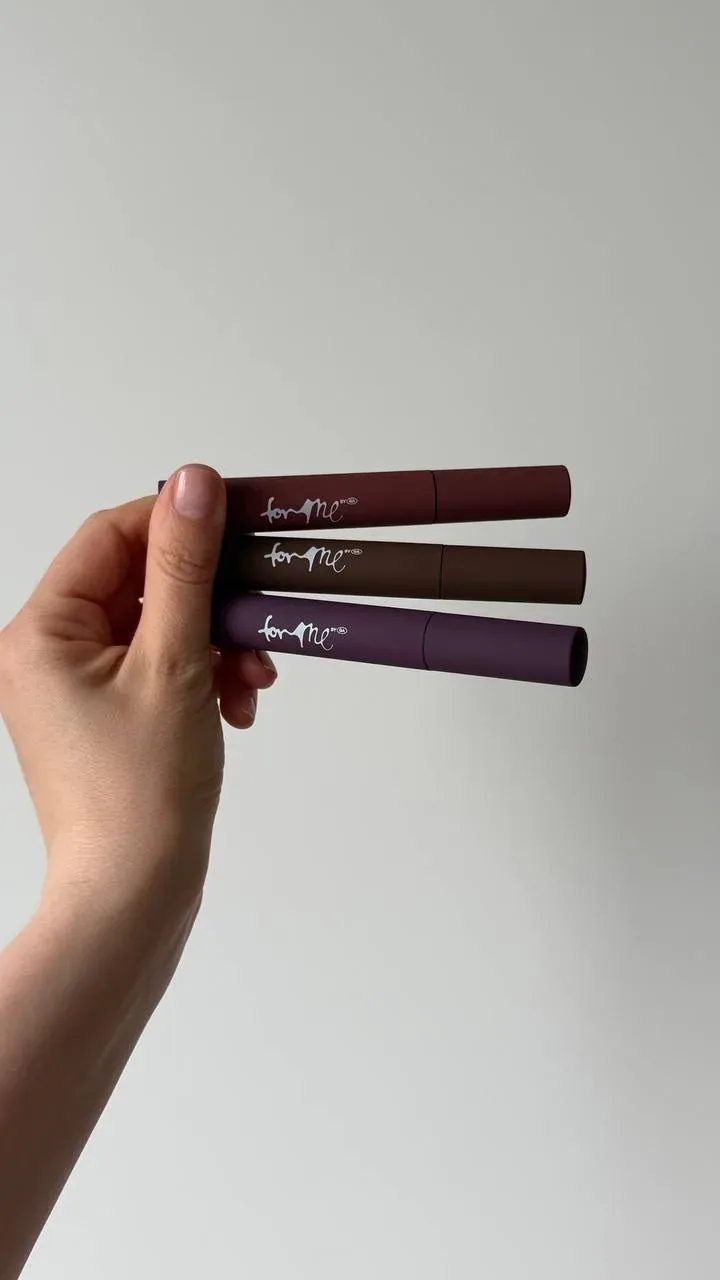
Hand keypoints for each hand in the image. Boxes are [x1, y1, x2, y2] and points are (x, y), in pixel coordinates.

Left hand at [0, 464, 276, 923]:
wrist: (134, 899)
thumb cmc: (142, 794)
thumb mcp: (174, 663)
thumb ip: (184, 568)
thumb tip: (193, 482)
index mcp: (41, 632)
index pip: (110, 536)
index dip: (177, 523)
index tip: (241, 521)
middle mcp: (48, 653)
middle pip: (139, 581)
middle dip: (209, 600)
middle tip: (258, 618)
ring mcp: (77, 688)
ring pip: (160, 625)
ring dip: (217, 641)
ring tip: (253, 680)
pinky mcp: (108, 717)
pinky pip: (162, 667)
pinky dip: (205, 676)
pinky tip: (237, 707)